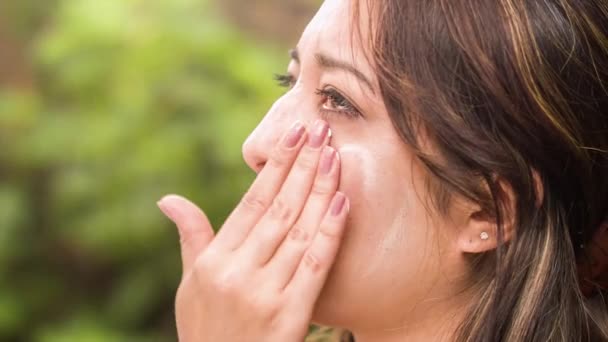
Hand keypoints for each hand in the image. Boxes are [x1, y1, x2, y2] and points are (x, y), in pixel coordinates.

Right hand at [157, 120, 348, 341]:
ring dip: (320, 189)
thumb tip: (168, 199)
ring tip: (334, 155)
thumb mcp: (190, 284)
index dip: (276, 165)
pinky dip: (330, 233)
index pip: (251, 202)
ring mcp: (265, 293)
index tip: (293, 134)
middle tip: (321, 130)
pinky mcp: (290, 315)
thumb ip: (190, 237)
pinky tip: (343, 204)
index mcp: (214, 261)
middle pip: (278, 208)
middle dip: (302, 165)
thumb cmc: (205, 328)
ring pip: (299, 230)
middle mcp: (237, 272)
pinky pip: (314, 266)